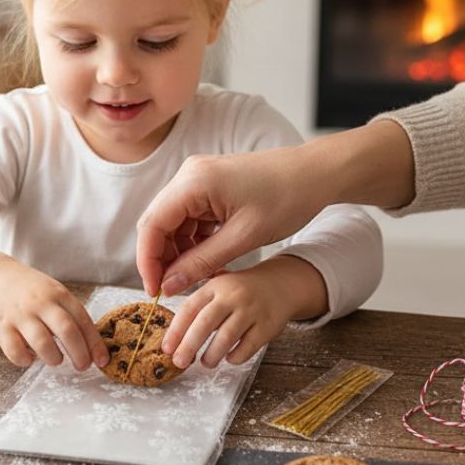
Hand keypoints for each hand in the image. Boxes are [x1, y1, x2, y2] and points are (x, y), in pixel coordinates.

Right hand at [0, 248, 107, 368]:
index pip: (83, 320)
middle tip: (82, 366)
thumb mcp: (55, 293)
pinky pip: (16, 352)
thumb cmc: (32, 291)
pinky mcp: (1, 327)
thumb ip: (71, 315)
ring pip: (42, 343)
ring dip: (54, 358)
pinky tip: (30, 357)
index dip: (95, 343)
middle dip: (79, 353)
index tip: (103, 361)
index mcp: (58, 294)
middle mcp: (40, 303)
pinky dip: (26, 360)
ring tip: (55, 360)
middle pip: (66, 330)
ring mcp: (20, 315)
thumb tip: (93, 348)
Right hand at [136, 146, 314, 297]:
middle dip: (162, 259)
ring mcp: (198, 178)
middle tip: (171, 290)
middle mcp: (189, 175)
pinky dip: (194, 241)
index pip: (152, 226)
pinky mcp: (208, 185)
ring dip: (180, 252)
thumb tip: (169, 285)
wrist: (315, 173)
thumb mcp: (244, 238)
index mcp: (193, 182)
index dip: (148, 262)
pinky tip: (209, 260)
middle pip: (158, 223)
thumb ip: (202, 262)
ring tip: (198, 277)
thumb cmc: (287, 198)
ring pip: (173, 223)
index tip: (155, 291)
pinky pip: (190, 217)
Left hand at [162, 256, 328, 368]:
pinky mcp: (268, 325)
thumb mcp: (218, 287)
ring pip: (227, 337)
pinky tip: (229, 357)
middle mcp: (233, 295)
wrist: (281, 285)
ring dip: (212, 354)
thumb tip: (171, 338)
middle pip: (205, 322)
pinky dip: (235, 357)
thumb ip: (197, 305)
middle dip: (189, 345)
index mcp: (215, 286)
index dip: (175, 330)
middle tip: (179, 362)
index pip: (190, 308)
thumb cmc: (241, 291)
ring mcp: (252, 310)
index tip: (166, 348)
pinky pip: (247, 347)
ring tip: (206, 362)